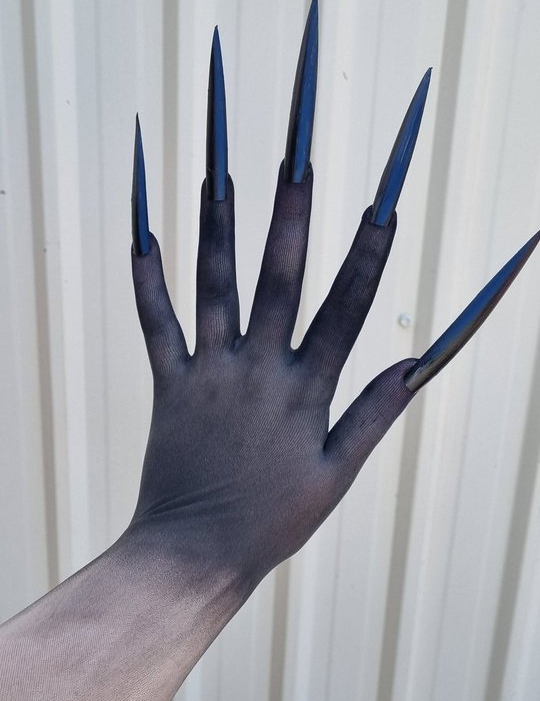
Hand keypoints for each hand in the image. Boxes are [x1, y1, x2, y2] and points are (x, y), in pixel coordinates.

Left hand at [128, 0, 538, 594]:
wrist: (192, 555)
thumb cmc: (272, 520)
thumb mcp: (336, 477)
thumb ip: (372, 415)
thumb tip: (413, 362)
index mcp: (306, 389)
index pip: (349, 305)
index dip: (372, 248)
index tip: (389, 195)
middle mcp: (258, 367)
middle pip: (280, 273)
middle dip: (294, 206)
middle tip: (302, 145)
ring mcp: (208, 370)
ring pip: (215, 281)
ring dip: (218, 218)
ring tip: (221, 158)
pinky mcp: (167, 381)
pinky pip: (154, 320)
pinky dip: (147, 273)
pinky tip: (141, 223)